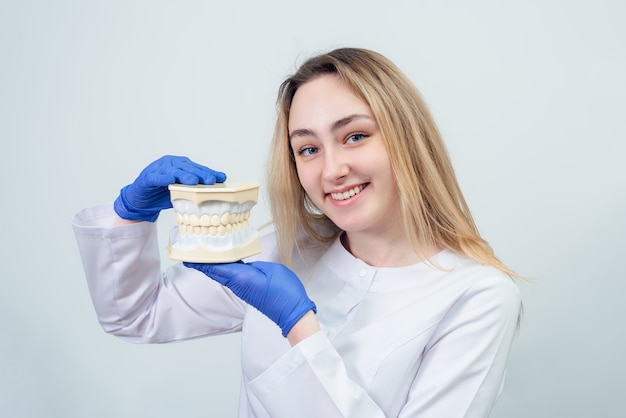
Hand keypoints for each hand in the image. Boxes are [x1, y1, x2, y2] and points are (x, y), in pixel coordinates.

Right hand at [114, 155, 225, 221]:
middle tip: (211, 181)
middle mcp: (170, 164)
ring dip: (184, 175)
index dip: (209, 173)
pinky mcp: (147, 177)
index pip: (197, 168)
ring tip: (194, 181)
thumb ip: (194, 191)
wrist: (141, 201)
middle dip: (200, 174)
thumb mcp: (181, 193)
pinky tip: (170, 180)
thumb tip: (214, 196)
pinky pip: (156, 177)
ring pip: (173, 171)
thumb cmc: (163, 194)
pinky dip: (163, 178)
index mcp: (180, 166)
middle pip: (188, 168)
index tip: (222, 178)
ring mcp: (158, 169)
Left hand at [184, 261, 315, 336]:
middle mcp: (237, 284)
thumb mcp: (270, 270)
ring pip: (221, 274)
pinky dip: (222, 268)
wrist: (293, 314)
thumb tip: (243, 262)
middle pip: (214, 271)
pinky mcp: (247, 291)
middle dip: (201, 261)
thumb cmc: (285, 292)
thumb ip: (254, 264)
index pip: (214, 266)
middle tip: (191, 249)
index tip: (186, 253)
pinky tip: (224, 261)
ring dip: (211, 264)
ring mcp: (242, 289)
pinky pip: (229, 277)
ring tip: (204, 251)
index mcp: (240, 277)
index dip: (199, 260)